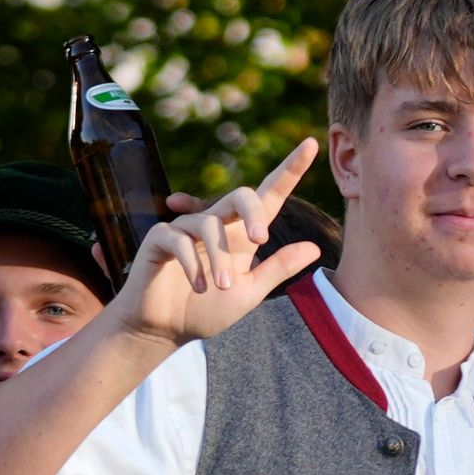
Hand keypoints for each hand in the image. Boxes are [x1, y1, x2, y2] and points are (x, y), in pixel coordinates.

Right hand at [113, 140, 321, 346]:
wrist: (166, 330)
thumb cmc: (207, 310)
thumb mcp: (250, 292)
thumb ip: (277, 269)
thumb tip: (314, 247)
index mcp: (241, 235)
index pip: (268, 196)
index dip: (289, 170)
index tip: (311, 144)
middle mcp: (216, 225)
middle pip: (241, 195)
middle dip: (254, 213)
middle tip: (261, 240)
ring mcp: (185, 228)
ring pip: (210, 224)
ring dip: (220, 257)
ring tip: (222, 287)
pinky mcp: (159, 239)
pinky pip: (178, 238)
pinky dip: (193, 264)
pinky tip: (200, 287)